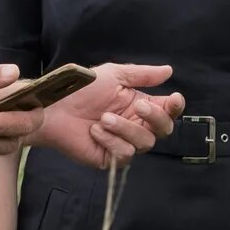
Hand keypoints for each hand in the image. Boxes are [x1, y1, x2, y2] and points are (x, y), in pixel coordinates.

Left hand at [31, 62, 184, 168]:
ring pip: (145, 143)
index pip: (167, 110)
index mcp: (140, 105)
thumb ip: (142, 75)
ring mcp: (124, 143)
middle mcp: (135, 125)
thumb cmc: (80, 89)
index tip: (174, 98)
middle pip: (163, 129)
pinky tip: (95, 132)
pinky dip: (111, 141)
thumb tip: (169, 71)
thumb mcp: (113, 74)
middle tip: (138, 106)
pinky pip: (125, 154)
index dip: (175, 107)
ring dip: (125, 128)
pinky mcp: (111, 158)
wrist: (53, 108)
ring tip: (103, 118)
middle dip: (154, 117)